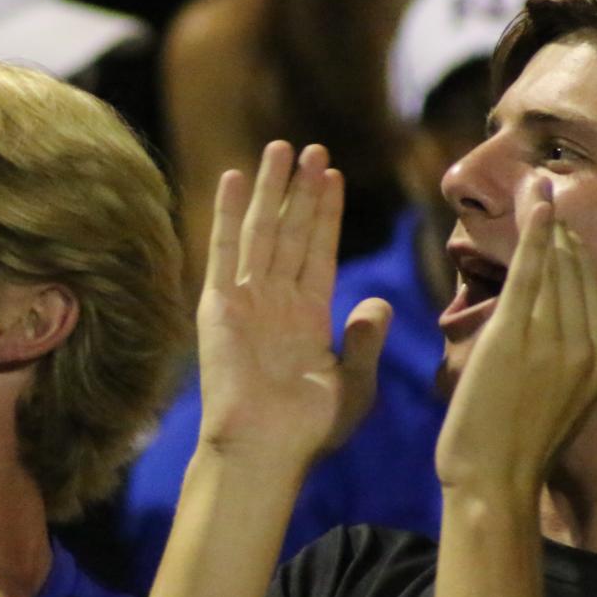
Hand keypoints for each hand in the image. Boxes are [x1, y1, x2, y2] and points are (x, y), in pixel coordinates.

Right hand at [196, 141, 390, 464]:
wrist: (267, 448)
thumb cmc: (310, 429)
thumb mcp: (355, 383)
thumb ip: (365, 340)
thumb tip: (376, 303)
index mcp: (307, 318)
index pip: (318, 251)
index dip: (325, 214)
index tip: (333, 175)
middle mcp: (275, 302)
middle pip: (290, 232)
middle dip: (300, 190)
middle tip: (311, 147)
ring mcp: (246, 300)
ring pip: (262, 231)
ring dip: (271, 189)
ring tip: (281, 148)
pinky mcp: (220, 305)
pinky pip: (225, 250)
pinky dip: (227, 214)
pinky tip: (233, 178)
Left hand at [434, 181, 596, 502]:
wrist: (492, 483)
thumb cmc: (513, 448)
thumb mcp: (557, 400)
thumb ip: (566, 361)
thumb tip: (565, 334)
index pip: (594, 288)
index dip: (576, 252)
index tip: (561, 222)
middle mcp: (588, 344)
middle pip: (578, 269)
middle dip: (561, 228)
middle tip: (543, 188)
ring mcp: (556, 339)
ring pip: (555, 265)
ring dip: (544, 220)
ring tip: (535, 185)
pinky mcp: (517, 335)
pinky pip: (530, 271)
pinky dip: (533, 232)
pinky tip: (535, 203)